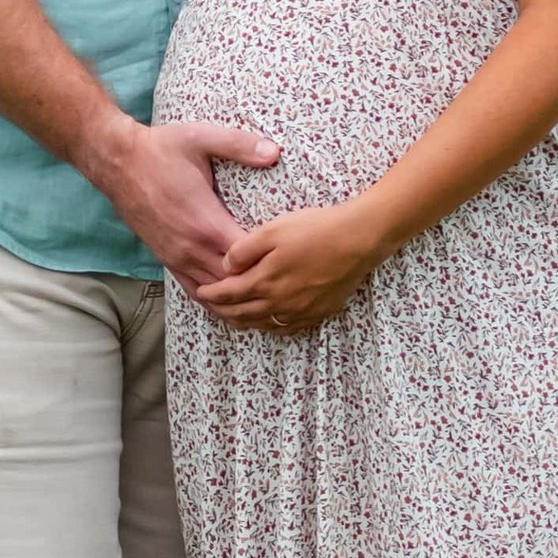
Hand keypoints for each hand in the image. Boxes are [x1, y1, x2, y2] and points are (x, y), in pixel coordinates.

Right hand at [92, 115, 281, 293]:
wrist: (116, 161)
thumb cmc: (160, 149)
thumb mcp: (201, 138)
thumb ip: (240, 145)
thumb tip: (274, 151)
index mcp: (206, 223)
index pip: (247, 259)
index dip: (270, 261)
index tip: (288, 254)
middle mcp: (191, 248)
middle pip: (234, 284)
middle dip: (259, 283)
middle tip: (284, 278)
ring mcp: (176, 258)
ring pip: (213, 294)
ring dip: (238, 296)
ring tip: (264, 296)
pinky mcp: (166, 259)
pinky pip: (193, 290)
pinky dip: (214, 298)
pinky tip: (230, 298)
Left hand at [193, 204, 382, 335]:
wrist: (358, 240)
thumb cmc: (315, 229)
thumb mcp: (273, 230)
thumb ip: (244, 250)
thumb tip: (226, 266)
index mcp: (264, 282)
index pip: (228, 294)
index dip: (211, 294)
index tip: (199, 291)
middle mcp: (279, 303)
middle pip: (243, 314)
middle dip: (222, 311)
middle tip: (211, 307)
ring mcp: (301, 311)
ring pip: (264, 324)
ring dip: (244, 322)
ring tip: (233, 317)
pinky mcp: (319, 312)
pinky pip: (288, 327)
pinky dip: (271, 326)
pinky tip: (269, 322)